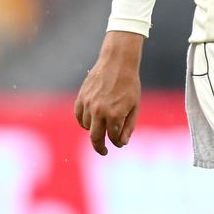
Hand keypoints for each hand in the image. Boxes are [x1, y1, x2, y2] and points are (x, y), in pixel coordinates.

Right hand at [74, 31, 143, 155]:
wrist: (118, 62)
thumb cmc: (130, 83)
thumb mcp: (135, 105)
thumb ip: (129, 125)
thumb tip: (122, 142)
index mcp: (115, 114)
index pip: (113, 137)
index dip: (117, 142)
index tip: (119, 143)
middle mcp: (99, 111)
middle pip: (95, 138)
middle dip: (100, 148)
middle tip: (104, 151)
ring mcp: (88, 104)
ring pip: (86, 127)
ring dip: (94, 130)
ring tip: (102, 127)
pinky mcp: (81, 98)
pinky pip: (78, 116)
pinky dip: (83, 121)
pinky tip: (91, 120)